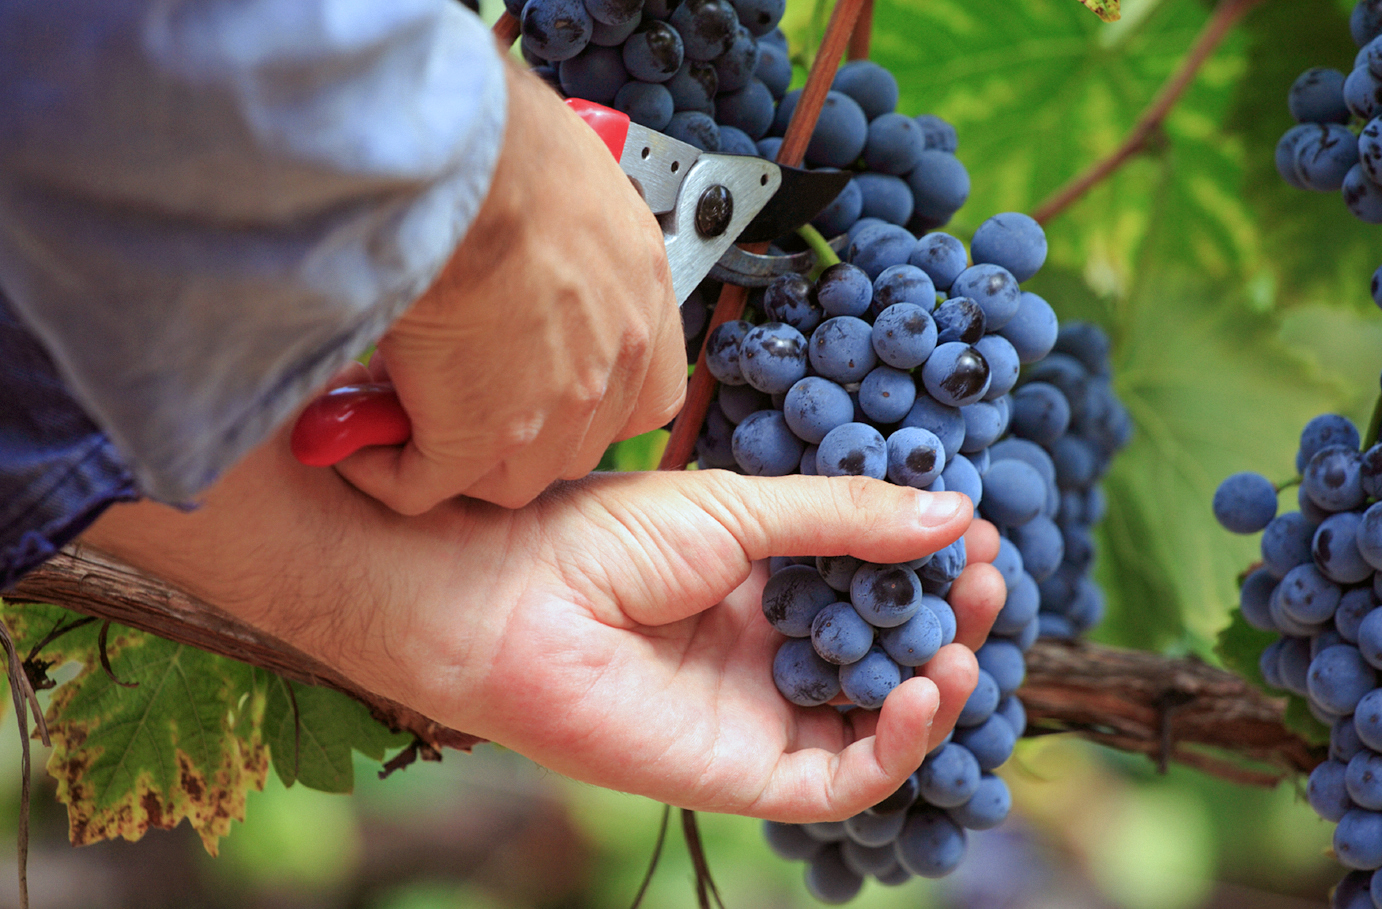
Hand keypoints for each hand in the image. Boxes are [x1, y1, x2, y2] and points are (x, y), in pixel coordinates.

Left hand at [82, 430, 1004, 821]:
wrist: (507, 595)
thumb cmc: (602, 538)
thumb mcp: (741, 510)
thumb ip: (843, 519)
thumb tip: (955, 510)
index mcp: (764, 587)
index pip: (875, 589)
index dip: (930, 567)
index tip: (977, 532)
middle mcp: (768, 654)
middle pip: (887, 656)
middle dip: (945, 622)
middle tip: (987, 579)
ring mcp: (758, 715)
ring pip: (875, 723)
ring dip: (935, 685)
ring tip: (965, 636)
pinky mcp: (742, 772)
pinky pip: (839, 779)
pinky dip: (894, 746)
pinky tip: (923, 691)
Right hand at [332, 59, 685, 514]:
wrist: (463, 163)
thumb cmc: (505, 141)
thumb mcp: (569, 176)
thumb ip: (563, 230)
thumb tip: (519, 232)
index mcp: (639, 292)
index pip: (646, 394)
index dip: (593, 405)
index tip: (545, 389)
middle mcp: (611, 358)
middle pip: (575, 445)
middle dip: (518, 434)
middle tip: (458, 396)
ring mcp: (552, 409)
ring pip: (506, 476)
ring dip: (451, 456)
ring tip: (402, 414)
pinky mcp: (477, 436)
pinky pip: (422, 484)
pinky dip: (384, 468)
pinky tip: (354, 433)